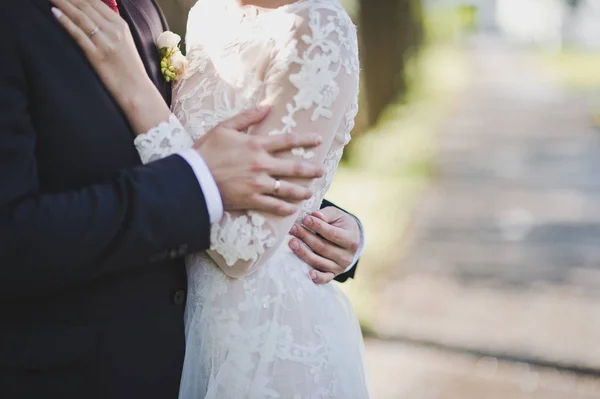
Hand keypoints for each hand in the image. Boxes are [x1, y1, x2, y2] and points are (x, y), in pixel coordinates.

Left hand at [51, 0, 169, 133]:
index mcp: (121, 25)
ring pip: (80, 17)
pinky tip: (55, 13)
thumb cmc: (130, 67)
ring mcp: (105, 43)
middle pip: (86, 6)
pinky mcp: (96, 55)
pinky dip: (65, 22)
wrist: (136, 89)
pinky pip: (78, 34)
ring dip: (63, 4)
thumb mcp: (125, 41)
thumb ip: (111, 27)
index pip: (96, 2)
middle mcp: (113, 31)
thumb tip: (94, 15)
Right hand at [195, 107, 324, 216]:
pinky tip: (293, 209)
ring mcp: (258, 184)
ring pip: (287, 189)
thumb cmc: (206, 151)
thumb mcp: (225, 127)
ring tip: (310, 193)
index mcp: (257, 145)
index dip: (306, 141)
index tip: (319, 141)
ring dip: (302, 191)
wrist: (193, 178)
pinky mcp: (251, 200)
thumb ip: (247, 117)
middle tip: (322, 172)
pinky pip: (274, 206)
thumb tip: (267, 106)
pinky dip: (285, 208)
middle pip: (294, 167)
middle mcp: (262, 165)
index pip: (288, 141)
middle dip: (311, 170)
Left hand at [289, 207, 360, 283]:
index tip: (305, 219)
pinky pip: (325, 278)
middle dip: (306, 237)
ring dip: (304, 253)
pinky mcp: (333, 274)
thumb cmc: (340, 224)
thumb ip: (327, 215)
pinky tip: (308, 274)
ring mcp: (340, 267)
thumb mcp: (337, 215)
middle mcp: (347, 256)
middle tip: (293, 228)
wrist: (349, 239)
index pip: (333, 234)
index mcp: (351, 240)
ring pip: (320, 261)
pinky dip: (317, 277)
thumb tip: (315, 215)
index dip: (318, 226)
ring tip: (291, 242)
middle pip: (323, 248)